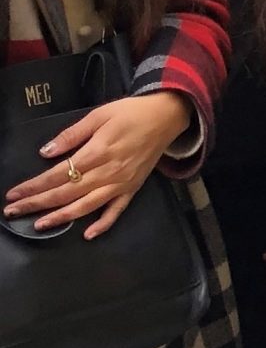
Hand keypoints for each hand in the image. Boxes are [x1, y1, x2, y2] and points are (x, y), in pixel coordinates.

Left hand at [4, 91, 193, 236]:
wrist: (167, 116)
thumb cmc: (131, 112)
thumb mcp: (98, 115)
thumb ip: (72, 135)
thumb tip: (46, 152)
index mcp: (98, 152)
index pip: (58, 174)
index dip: (34, 186)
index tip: (14, 194)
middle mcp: (108, 172)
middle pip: (67, 193)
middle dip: (38, 203)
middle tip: (13, 212)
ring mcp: (121, 183)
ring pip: (87, 205)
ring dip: (61, 217)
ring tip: (39, 225)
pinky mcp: (133, 188)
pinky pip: (117, 210)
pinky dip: (103, 224)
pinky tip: (88, 234)